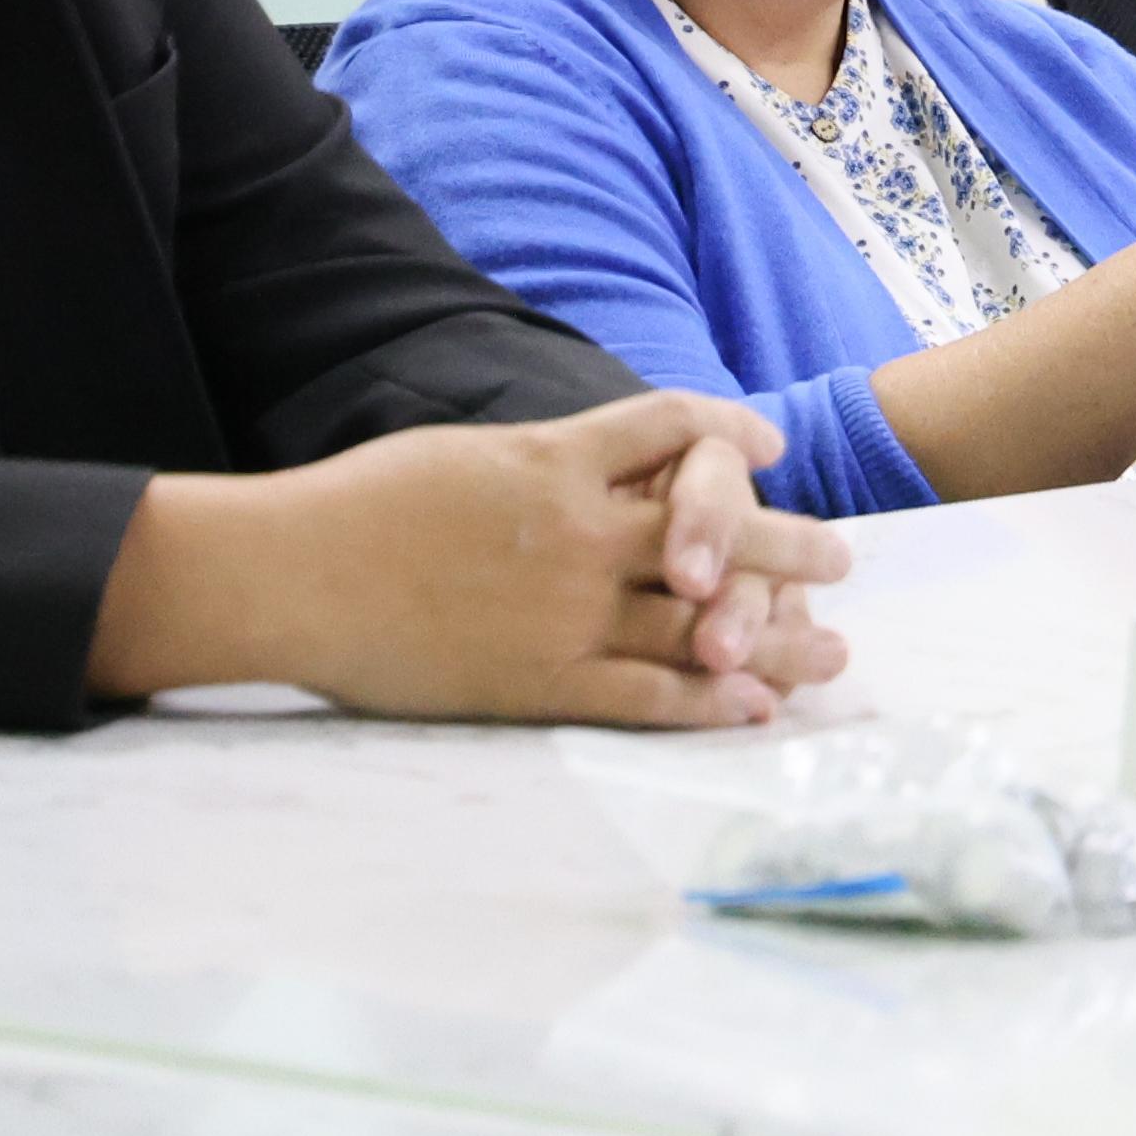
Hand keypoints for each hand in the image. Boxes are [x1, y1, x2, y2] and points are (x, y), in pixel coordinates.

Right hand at [106, 391, 856, 729]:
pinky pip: (648, 694)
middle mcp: (579, 529)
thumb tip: (584, 468)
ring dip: (776, 633)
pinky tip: (756, 707)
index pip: (674, 427)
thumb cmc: (360, 507)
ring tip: (832, 647)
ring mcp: (566, 608)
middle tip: (842, 557)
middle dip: (789, 542)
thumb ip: (539, 464)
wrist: (294, 572)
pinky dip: (710, 702)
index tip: (768, 445)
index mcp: (555, 458)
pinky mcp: (542, 678)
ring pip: (700, 618)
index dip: (730, 434)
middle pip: (717, 527)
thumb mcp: (462, 454)